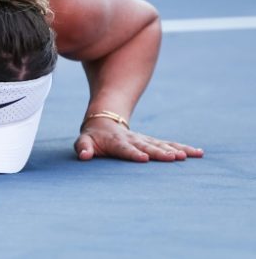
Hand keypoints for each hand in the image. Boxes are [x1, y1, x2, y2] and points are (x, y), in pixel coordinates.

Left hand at [74, 117, 203, 162]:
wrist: (104, 122)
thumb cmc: (93, 138)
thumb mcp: (84, 141)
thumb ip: (83, 148)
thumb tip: (84, 156)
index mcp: (116, 142)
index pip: (125, 149)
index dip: (133, 153)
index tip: (144, 158)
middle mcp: (133, 140)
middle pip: (148, 146)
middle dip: (160, 152)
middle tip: (173, 157)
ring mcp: (145, 140)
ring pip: (162, 144)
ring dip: (175, 150)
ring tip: (188, 156)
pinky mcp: (153, 142)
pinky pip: (170, 144)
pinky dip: (183, 148)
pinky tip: (198, 153)